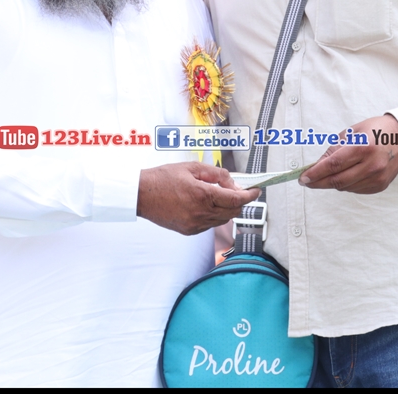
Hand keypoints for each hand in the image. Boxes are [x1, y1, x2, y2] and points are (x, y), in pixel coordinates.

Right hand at [137, 162, 259, 235]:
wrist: (142, 195)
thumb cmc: (163, 178)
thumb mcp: (193, 167)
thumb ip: (217, 174)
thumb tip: (234, 183)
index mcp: (203, 195)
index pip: (236, 199)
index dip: (250, 195)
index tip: (256, 190)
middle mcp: (201, 213)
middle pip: (233, 211)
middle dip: (240, 201)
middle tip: (239, 190)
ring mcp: (195, 224)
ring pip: (223, 219)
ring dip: (227, 208)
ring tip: (219, 195)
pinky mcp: (189, 230)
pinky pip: (210, 224)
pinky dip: (214, 215)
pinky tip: (206, 204)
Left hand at [300, 114, 397, 194]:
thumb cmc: (377, 131)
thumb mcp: (352, 132)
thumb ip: (333, 149)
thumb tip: (316, 166)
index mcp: (363, 147)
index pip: (333, 165)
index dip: (315, 173)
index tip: (303, 178)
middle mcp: (372, 165)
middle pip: (337, 181)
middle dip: (318, 182)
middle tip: (307, 181)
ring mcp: (377, 178)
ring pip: (345, 187)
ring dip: (333, 182)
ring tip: (330, 173)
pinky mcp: (380, 186)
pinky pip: (355, 190)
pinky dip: (346, 184)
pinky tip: (347, 174)